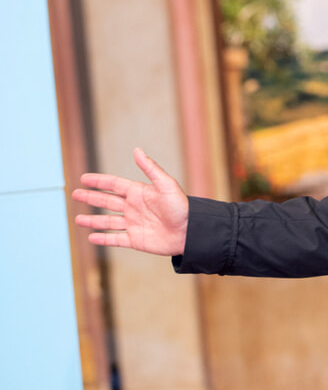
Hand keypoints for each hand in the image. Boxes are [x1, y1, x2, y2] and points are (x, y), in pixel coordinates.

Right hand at [72, 148, 188, 255]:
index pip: (114, 185)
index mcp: (140, 193)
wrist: (190, 232)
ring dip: (93, 221)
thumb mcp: (166, 185)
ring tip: (78, 220)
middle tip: (75, 194)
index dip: (99, 181)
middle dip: (92, 198)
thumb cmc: (181, 207)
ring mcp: (134, 224)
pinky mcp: (136, 239)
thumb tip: (137, 150)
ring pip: (108, 222)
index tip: (84, 178)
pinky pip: (115, 239)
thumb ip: (150, 168)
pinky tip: (92, 237)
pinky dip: (103, 239)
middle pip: (108, 202)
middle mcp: (135, 208)